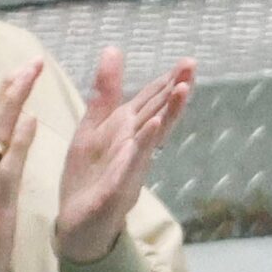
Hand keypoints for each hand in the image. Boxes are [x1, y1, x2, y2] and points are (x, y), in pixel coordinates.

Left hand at [54, 47, 192, 264]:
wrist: (79, 223)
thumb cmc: (91, 174)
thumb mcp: (94, 126)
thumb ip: (107, 91)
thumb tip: (113, 48)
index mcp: (128, 128)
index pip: (153, 100)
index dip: (169, 80)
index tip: (188, 61)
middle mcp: (135, 144)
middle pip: (158, 113)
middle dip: (175, 91)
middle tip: (192, 67)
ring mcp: (129, 165)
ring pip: (151, 135)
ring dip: (167, 114)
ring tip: (181, 91)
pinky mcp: (117, 187)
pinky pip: (129, 165)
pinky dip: (140, 148)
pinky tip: (149, 130)